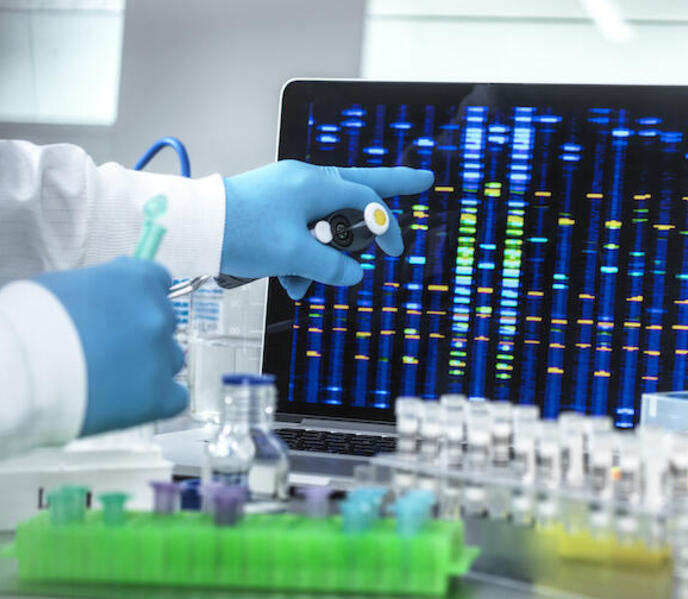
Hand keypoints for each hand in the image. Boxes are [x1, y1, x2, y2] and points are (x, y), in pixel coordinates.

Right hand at [36, 257, 186, 435]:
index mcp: (137, 281)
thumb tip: (117, 288)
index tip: (129, 311)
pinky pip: (176, 397)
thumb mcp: (68, 286)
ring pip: (170, 359)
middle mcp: (157, 314)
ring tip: (113, 378)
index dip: (143, 298)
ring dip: (150, 367)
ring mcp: (161, 355)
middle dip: (142, 334)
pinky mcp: (159, 395)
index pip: (161, 282)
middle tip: (111, 349)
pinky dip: (158, 399)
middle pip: (165, 323)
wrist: (21, 371)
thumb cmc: (31, 325)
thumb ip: (106, 285)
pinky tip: (132, 402)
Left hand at [220, 160, 433, 298]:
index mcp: (315, 184)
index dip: (386, 228)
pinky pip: (300, 229)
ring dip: (321, 255)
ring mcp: (288, 192)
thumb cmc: (241, 232)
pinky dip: (299, 255)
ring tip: (300, 283)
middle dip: (389, 188)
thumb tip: (353, 274)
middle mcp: (305, 181)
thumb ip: (331, 265)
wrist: (193, 228)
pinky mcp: (273, 207)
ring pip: (325, 221)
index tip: (395, 251)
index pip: (367, 201)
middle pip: (358, 188)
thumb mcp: (294, 255)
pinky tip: (288, 280)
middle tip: (421, 180)